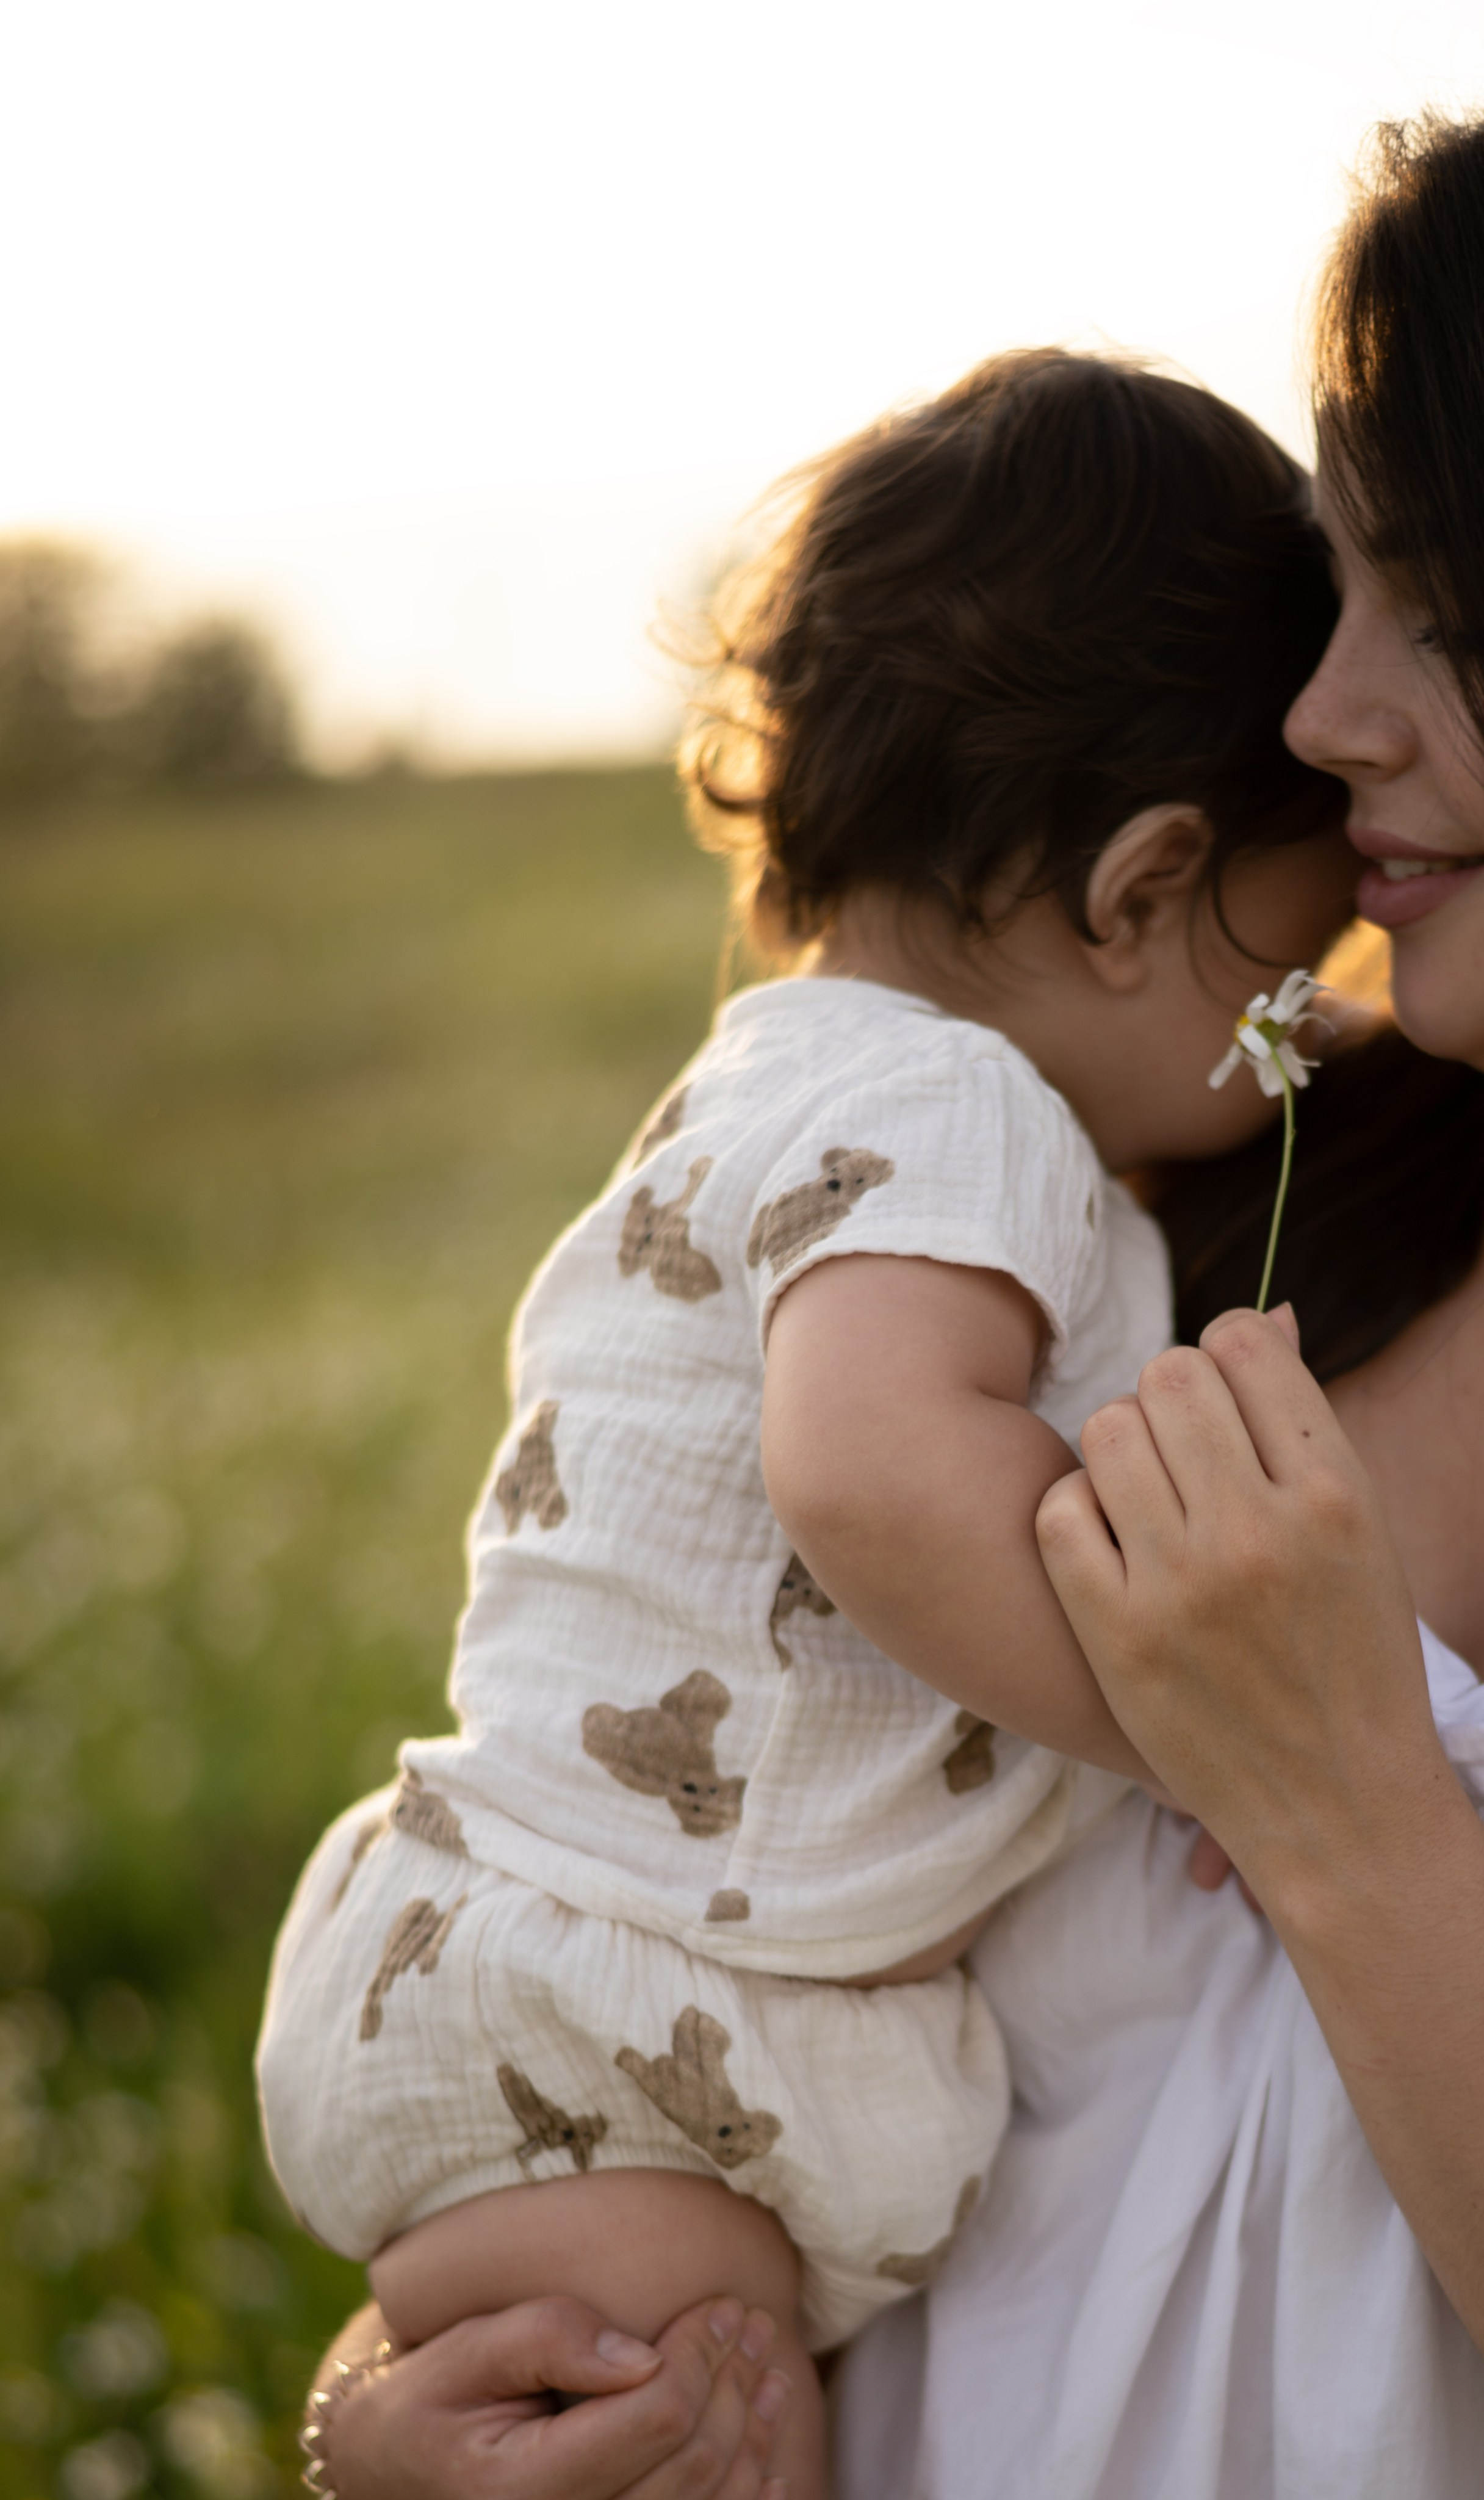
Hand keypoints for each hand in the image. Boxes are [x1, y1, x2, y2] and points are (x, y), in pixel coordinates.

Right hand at [315, 2295, 788, 2499]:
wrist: (393, 2473)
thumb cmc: (429, 2401)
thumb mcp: (464, 2350)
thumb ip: (546, 2338)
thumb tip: (639, 2353)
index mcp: (524, 2489)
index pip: (655, 2419)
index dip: (701, 2355)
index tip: (724, 2303)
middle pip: (691, 2464)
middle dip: (733, 2383)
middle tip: (755, 2321)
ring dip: (751, 2434)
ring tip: (768, 2370)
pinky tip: (767, 2461)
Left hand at [1033, 1303, 1444, 1911]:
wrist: (1340, 1809)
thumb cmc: (1354, 1662)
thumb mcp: (1364, 1536)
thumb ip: (1304, 1429)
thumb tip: (1259, 1319)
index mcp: (1336, 1496)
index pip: (1246, 1348)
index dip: (1224, 1347)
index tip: (1221, 1386)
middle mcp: (1259, 1531)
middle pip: (1169, 1376)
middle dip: (1167, 1394)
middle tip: (1179, 1446)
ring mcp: (1182, 1584)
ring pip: (1107, 1432)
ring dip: (1118, 1448)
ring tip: (1143, 1495)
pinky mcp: (1117, 1635)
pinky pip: (1060, 1513)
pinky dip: (1074, 1512)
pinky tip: (1107, 1542)